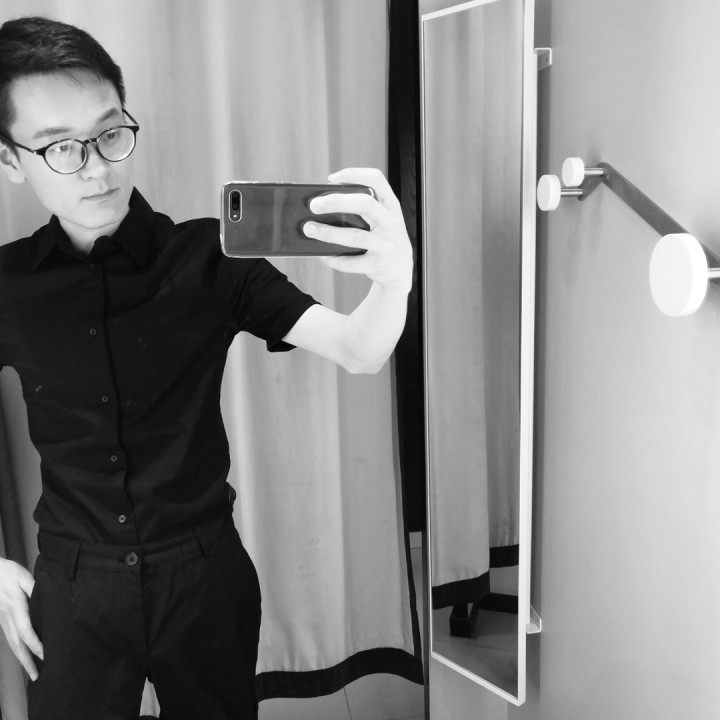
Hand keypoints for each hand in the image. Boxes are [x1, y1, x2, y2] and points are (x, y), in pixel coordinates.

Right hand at [0, 558, 42, 679]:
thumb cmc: (6, 572)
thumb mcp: (22, 576)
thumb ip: (33, 587)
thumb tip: (44, 598)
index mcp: (16, 607)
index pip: (26, 631)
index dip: (35, 645)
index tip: (45, 655)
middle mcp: (8, 618)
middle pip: (18, 644)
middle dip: (27, 661)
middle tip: (36, 676)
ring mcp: (3, 620)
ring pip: (12, 644)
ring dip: (21, 658)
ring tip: (31, 672)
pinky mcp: (2, 620)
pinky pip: (9, 638)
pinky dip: (16, 649)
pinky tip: (22, 654)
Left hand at [303, 168, 412, 292]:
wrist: (400, 269)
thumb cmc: (381, 237)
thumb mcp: (381, 218)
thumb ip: (360, 208)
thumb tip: (321, 204)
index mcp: (390, 205)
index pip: (376, 179)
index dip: (354, 174)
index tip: (331, 178)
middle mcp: (391, 222)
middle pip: (365, 204)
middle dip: (337, 202)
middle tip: (314, 205)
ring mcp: (385, 245)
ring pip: (356, 236)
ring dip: (329, 233)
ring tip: (309, 229)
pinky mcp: (377, 265)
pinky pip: (351, 262)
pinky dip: (334, 258)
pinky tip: (321, 254)